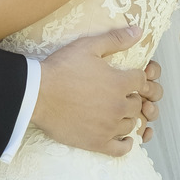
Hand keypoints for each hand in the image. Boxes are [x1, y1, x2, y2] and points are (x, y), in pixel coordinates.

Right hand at [32, 30, 163, 157]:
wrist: (38, 94)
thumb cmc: (61, 69)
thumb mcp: (88, 46)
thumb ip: (115, 39)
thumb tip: (139, 31)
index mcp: (119, 83)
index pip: (142, 81)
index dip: (135, 78)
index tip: (126, 78)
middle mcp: (118, 106)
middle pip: (138, 104)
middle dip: (131, 97)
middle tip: (117, 94)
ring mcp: (108, 127)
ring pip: (130, 124)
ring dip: (126, 117)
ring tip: (115, 111)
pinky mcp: (97, 142)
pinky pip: (121, 149)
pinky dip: (126, 144)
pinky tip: (124, 138)